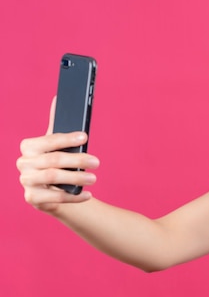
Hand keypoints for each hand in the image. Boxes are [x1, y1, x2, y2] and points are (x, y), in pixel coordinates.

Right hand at [16, 97, 99, 212]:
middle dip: (77, 161)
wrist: (55, 190)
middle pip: (52, 160)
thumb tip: (58, 98)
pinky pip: (54, 198)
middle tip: (97, 162)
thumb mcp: (57, 144)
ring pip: (52, 178)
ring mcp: (26, 181)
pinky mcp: (32, 198)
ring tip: (93, 178)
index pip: (48, 140)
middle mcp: (23, 163)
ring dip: (76, 178)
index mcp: (29, 147)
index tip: (84, 137)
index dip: (67, 138)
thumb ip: (57, 124)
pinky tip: (87, 194)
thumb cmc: (58, 162)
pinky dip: (73, 197)